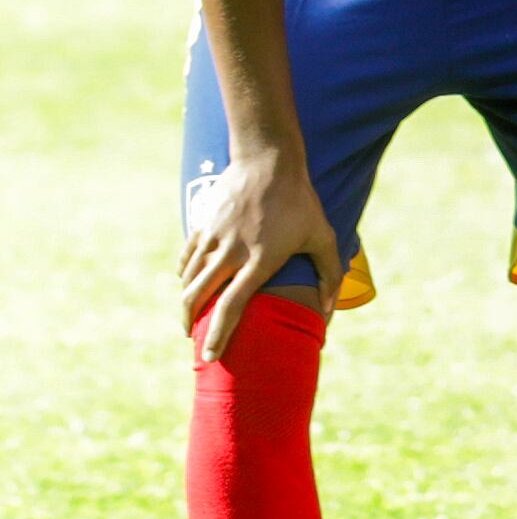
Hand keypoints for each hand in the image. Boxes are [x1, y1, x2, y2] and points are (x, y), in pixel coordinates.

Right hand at [179, 149, 343, 361]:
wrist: (267, 162)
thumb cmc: (300, 201)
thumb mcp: (323, 236)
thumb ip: (329, 274)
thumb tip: (328, 308)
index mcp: (259, 261)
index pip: (231, 307)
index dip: (218, 335)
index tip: (211, 356)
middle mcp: (231, 253)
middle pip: (198, 297)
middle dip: (191, 323)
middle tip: (194, 339)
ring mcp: (213, 238)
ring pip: (188, 279)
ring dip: (187, 301)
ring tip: (193, 315)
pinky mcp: (202, 225)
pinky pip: (186, 258)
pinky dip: (185, 275)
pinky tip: (189, 283)